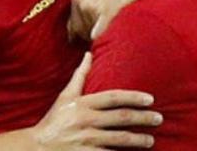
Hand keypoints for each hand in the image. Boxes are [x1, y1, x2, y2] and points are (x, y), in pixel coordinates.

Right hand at [30, 53, 160, 149]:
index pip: (113, 98)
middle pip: (120, 118)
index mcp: (82, 104)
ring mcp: (87, 140)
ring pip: (119, 139)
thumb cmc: (54, 120)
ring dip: (138, 140)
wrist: (37, 147)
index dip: (133, 97)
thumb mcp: (65, 96)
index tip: (150, 99)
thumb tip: (89, 54)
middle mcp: (86, 121)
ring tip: (151, 140)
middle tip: (159, 118)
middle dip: (142, 118)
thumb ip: (79, 76)